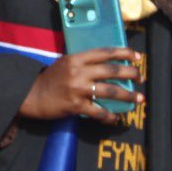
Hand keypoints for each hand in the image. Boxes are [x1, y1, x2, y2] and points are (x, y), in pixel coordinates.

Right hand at [18, 47, 141, 124]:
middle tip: (141, 78)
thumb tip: (106, 66)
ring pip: (110, 91)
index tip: (137, 57)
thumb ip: (82, 63)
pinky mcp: (76, 105)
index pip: (104, 52)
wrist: (30, 95)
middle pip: (112, 70)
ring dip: (128, 95)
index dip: (123, 53)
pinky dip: (110, 116)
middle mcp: (78, 72)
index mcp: (75, 59)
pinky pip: (99, 111)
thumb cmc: (49, 79)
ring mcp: (77, 89)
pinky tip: (116, 117)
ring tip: (139, 99)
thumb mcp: (64, 64)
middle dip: (131, 74)